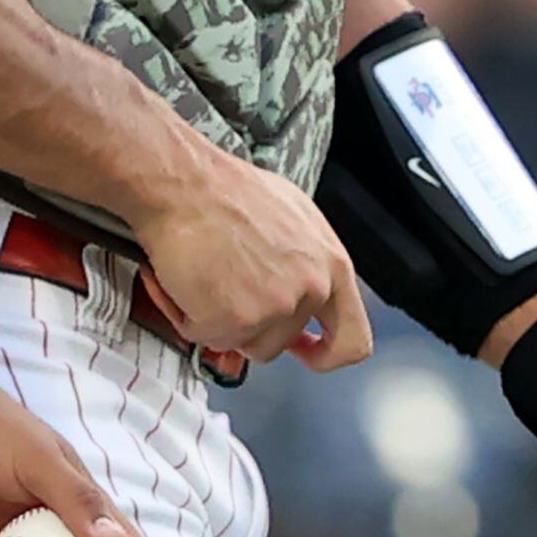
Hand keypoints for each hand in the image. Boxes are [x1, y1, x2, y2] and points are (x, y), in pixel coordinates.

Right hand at [121, 141, 371, 372]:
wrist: (184, 183)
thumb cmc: (226, 190)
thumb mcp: (292, 219)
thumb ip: (302, 265)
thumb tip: (291, 294)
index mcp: (331, 264)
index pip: (352, 339)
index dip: (325, 354)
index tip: (304, 350)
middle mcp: (310, 287)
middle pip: (280, 343)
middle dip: (247, 326)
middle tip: (224, 294)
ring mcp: (275, 306)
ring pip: (240, 343)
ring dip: (216, 321)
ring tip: (203, 278)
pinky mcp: (236, 319)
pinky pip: (205, 337)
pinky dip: (186, 316)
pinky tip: (183, 282)